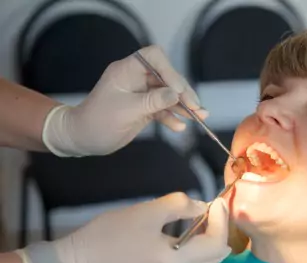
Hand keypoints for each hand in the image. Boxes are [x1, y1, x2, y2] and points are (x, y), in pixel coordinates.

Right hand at [19, 193, 230, 262]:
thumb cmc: (109, 236)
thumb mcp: (145, 212)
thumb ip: (179, 205)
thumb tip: (201, 207)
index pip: (215, 244)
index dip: (221, 220)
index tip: (217, 202)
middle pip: (215, 260)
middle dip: (218, 233)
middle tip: (211, 212)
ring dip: (209, 247)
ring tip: (200, 225)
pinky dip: (196, 257)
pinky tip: (184, 241)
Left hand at [42, 45, 206, 156]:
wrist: (84, 139)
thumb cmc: (98, 121)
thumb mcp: (127, 111)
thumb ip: (153, 101)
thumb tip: (176, 94)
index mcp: (127, 70)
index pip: (154, 57)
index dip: (170, 71)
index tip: (179, 90)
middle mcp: (137, 79)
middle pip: (167, 78)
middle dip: (183, 92)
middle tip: (196, 108)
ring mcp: (142, 94)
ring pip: (168, 95)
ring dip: (183, 106)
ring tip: (199, 117)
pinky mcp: (145, 109)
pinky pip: (163, 109)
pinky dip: (173, 117)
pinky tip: (180, 127)